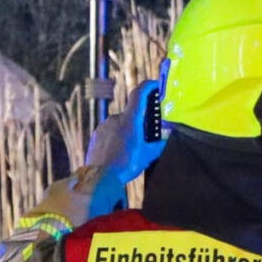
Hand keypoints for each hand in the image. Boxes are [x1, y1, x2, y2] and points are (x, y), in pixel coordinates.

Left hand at [83, 72, 167, 214]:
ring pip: (119, 125)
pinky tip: (117, 153)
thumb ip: (158, 146)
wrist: (99, 177)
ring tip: (129, 151)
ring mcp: (103, 126)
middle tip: (143, 140)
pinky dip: (115, 139)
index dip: (148, 86)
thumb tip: (166, 142)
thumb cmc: (125, 165)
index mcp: (129, 120)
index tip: (155, 84)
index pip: (138, 94)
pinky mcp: (96, 135)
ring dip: (126, 133)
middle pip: (131, 115)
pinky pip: (109, 132)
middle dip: (138, 124)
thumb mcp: (146, 156)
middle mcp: (115, 119)